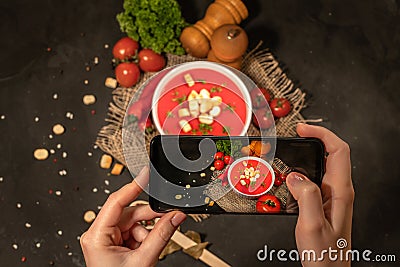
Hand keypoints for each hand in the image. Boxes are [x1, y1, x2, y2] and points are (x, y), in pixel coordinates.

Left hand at [80, 166, 186, 266]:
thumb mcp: (143, 260)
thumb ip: (162, 234)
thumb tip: (176, 215)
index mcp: (96, 236)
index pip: (116, 202)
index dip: (134, 186)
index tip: (146, 173)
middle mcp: (99, 234)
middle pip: (130, 213)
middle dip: (150, 219)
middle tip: (170, 217)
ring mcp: (106, 238)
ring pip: (134, 222)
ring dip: (148, 232)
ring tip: (152, 248)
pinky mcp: (114, 243)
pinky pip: (134, 231)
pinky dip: (144, 237)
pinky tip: (147, 249)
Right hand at [286, 123, 353, 266]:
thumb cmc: (325, 254)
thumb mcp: (311, 226)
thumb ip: (305, 197)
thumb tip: (295, 176)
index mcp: (340, 191)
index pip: (338, 150)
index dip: (322, 133)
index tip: (303, 129)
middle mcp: (339, 191)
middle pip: (332, 153)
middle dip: (314, 139)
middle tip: (295, 135)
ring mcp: (333, 196)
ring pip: (322, 165)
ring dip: (307, 154)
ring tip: (289, 152)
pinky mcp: (324, 201)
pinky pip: (314, 178)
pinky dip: (301, 170)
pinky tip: (289, 175)